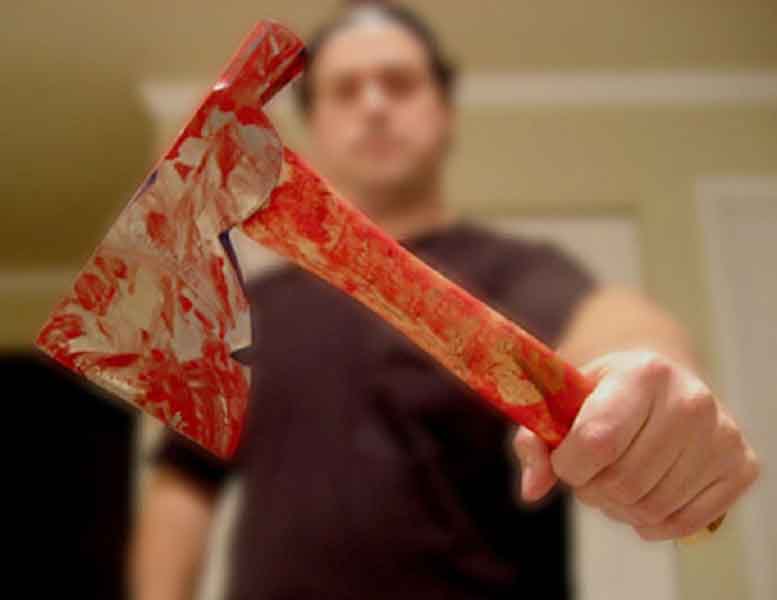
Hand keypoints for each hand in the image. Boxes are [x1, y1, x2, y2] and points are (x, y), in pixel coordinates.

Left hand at [512, 350, 759, 540]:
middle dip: (591, 488)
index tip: (563, 459)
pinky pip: (684, 523)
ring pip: (650, 507)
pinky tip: (642, 497)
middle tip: (590, 472)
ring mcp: (722, 434)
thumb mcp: (562, 401)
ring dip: (618, 507)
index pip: (597, 442)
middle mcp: (690, 400)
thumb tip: (532, 490)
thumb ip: (536, 441)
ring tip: (614, 480)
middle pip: (623, 481)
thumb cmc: (602, 392)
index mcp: (643, 373)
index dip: (568, 464)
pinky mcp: (741, 465)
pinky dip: (652, 523)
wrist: (659, 379)